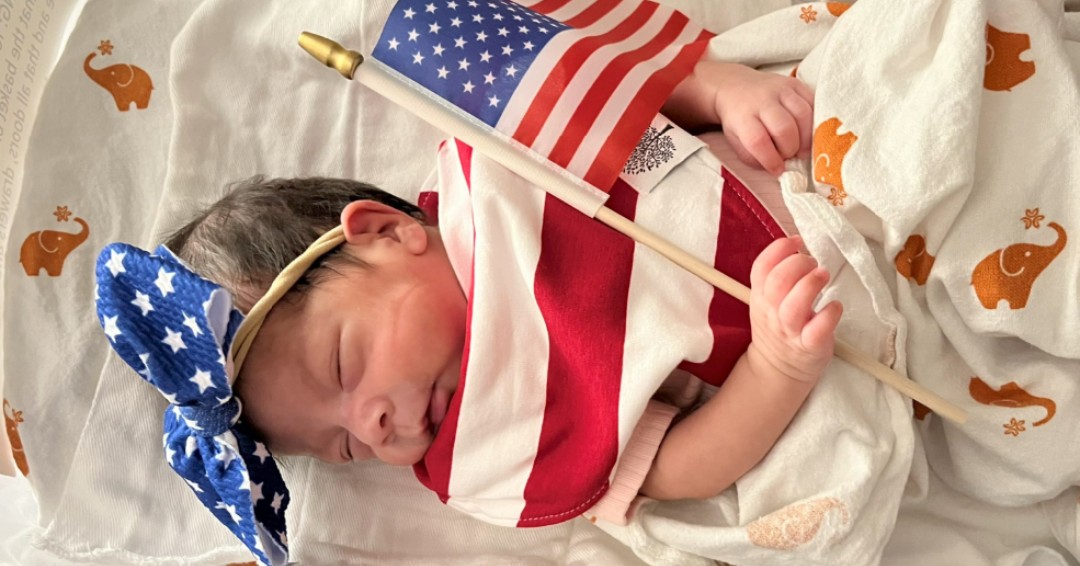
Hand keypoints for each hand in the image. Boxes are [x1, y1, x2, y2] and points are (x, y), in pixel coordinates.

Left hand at [706, 61, 813, 176]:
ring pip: (803, 114)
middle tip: (789, 156)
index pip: (758, 141)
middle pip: (784, 128)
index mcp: (742, 116)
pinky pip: (813, 103)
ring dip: (806, 138)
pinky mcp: (795, 83)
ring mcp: (780, 89)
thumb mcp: (736, 141)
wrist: (735, 87)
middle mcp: (762, 100)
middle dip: (790, 149)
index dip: (771, 160)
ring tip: (801, 148)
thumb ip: (754, 157)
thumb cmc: (738, 119)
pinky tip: (807, 133)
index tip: (777, 170)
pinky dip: (814, 122)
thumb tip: (778, 168)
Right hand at [747, 236, 841, 383]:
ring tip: (823, 276)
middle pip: (778, 281)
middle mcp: (772, 312)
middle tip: (813, 263)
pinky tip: (835, 306)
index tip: (797, 241)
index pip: (761, 267)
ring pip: (794, 306)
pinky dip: (829, 314)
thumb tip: (797, 245)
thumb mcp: (766, 300)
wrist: (778, 368)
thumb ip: (775, 275)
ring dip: (811, 284)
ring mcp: (791, 330)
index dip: (779, 248)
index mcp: (760, 296)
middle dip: (798, 263)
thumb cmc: (779, 326)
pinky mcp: (810, 346)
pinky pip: (818, 330)